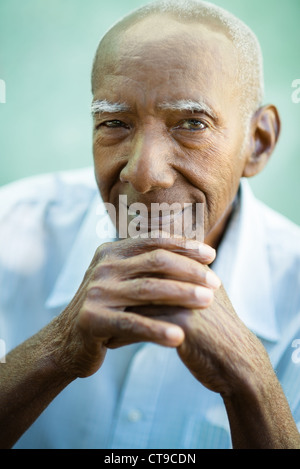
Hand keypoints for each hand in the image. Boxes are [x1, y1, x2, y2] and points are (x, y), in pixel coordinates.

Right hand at [57, 235, 219, 378]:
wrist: (68, 340)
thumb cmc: (107, 308)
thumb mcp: (122, 280)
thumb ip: (146, 266)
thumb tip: (191, 255)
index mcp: (111, 252)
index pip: (154, 242)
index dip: (185, 246)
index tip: (211, 255)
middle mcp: (103, 267)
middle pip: (156, 262)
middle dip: (190, 270)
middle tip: (216, 282)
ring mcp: (96, 292)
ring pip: (148, 290)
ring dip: (182, 294)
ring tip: (208, 302)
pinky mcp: (92, 319)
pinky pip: (132, 323)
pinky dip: (157, 329)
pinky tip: (178, 337)